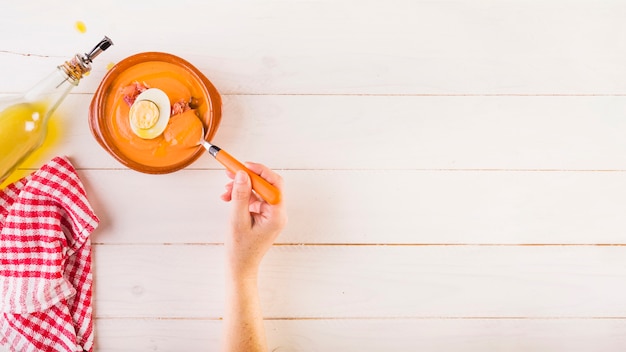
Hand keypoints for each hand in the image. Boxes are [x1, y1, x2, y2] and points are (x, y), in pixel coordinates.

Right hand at [221, 162, 286, 278]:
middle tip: (230, 172)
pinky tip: (228, 199)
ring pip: (258, 192)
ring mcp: (271, 215)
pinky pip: (254, 200)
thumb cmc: (240, 250)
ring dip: (241, 188)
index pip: (274, 184)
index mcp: (277, 214)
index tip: (243, 166)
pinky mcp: (264, 217)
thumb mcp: (237, 220)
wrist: (240, 268)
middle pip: (266, 185)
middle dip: (247, 178)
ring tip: (225, 192)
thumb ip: (240, 196)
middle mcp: (277, 213)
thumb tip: (242, 174)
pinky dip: (241, 197)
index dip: (259, 171)